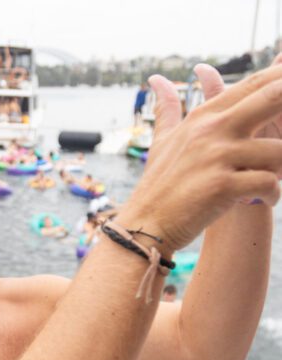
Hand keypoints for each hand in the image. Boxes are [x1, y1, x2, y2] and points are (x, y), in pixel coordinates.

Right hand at [119, 60, 281, 251]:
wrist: (145, 225)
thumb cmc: (158, 186)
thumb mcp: (162, 141)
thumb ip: (167, 108)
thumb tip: (156, 80)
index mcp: (203, 116)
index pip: (255, 83)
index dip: (281, 81)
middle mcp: (212, 130)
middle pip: (274, 96)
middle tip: (281, 138)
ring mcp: (217, 157)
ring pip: (279, 150)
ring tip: (271, 179)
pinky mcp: (222, 186)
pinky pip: (269, 183)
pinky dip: (273, 194)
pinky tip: (263, 199)